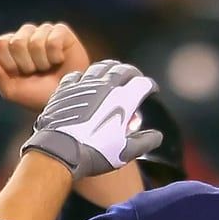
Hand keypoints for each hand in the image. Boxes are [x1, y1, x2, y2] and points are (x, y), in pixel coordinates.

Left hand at [0, 22, 91, 112]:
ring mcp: (44, 32)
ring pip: (34, 41)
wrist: (68, 100)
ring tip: (49, 68)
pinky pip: (51, 39)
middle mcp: (26, 36)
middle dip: (26, 64)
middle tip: (37, 73)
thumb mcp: (14, 90)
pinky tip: (60, 60)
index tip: (19, 75)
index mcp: (10, 47)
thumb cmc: (40, 96)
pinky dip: (55, 55)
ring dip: (42, 62)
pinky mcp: (62, 32)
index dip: (8, 63)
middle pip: (16, 42)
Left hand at [22, 60, 163, 179]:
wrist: (61, 151)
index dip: (150, 85)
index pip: (142, 83)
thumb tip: (157, 135)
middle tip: (135, 78)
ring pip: (100, 67)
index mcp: (123, 99)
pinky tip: (85, 82)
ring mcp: (84, 85)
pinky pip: (77, 75)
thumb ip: (145, 142)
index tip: (151, 90)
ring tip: (112, 73)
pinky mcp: (65, 89)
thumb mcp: (126, 152)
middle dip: (132, 72)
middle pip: (123, 69)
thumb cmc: (95, 152)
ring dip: (110, 68)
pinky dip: (85, 77)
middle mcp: (105, 87)